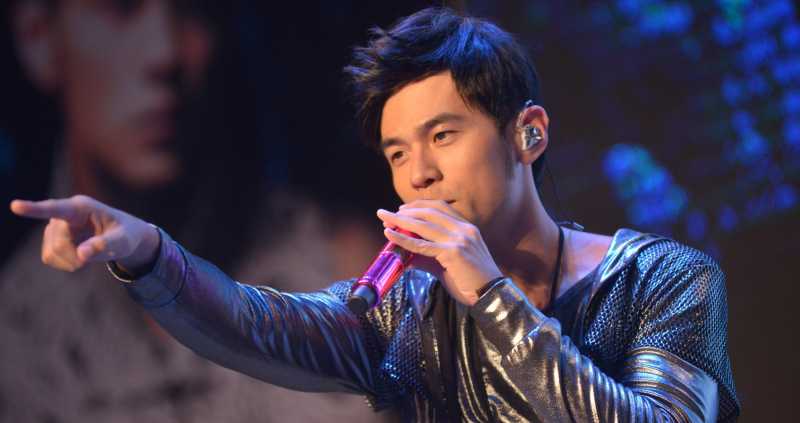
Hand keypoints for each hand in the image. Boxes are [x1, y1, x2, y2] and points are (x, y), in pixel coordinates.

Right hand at [9, 195, 158, 273]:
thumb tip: (81, 254)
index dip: (34, 209)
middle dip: (75, 258)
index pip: (55, 208)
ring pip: (51, 252)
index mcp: (81, 207)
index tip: (15, 206)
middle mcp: (64, 213)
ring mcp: (55, 226)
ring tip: (88, 256)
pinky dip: (65, 264)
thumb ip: (106, 245)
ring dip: (70, 262)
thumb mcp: (123, 241)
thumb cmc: (125, 235)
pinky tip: (79, 257)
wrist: (122, 237)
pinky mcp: (51, 238)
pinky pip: (49, 258)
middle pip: (58, 243)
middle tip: (92, 260)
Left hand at [376, 200, 501, 305]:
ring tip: (384, 219)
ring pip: (424, 225)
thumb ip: (429, 258)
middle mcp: (464, 229)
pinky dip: (404, 239)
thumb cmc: (472, 283)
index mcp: (467, 228)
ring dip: (401, 220)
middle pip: (430, 212)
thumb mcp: (449, 265)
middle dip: (406, 211)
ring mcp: (459, 239)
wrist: (492, 296)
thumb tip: (407, 257)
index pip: (441, 207)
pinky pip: (422, 245)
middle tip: (387, 214)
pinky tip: (390, 235)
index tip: (403, 209)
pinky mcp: (453, 252)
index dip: (419, 206)